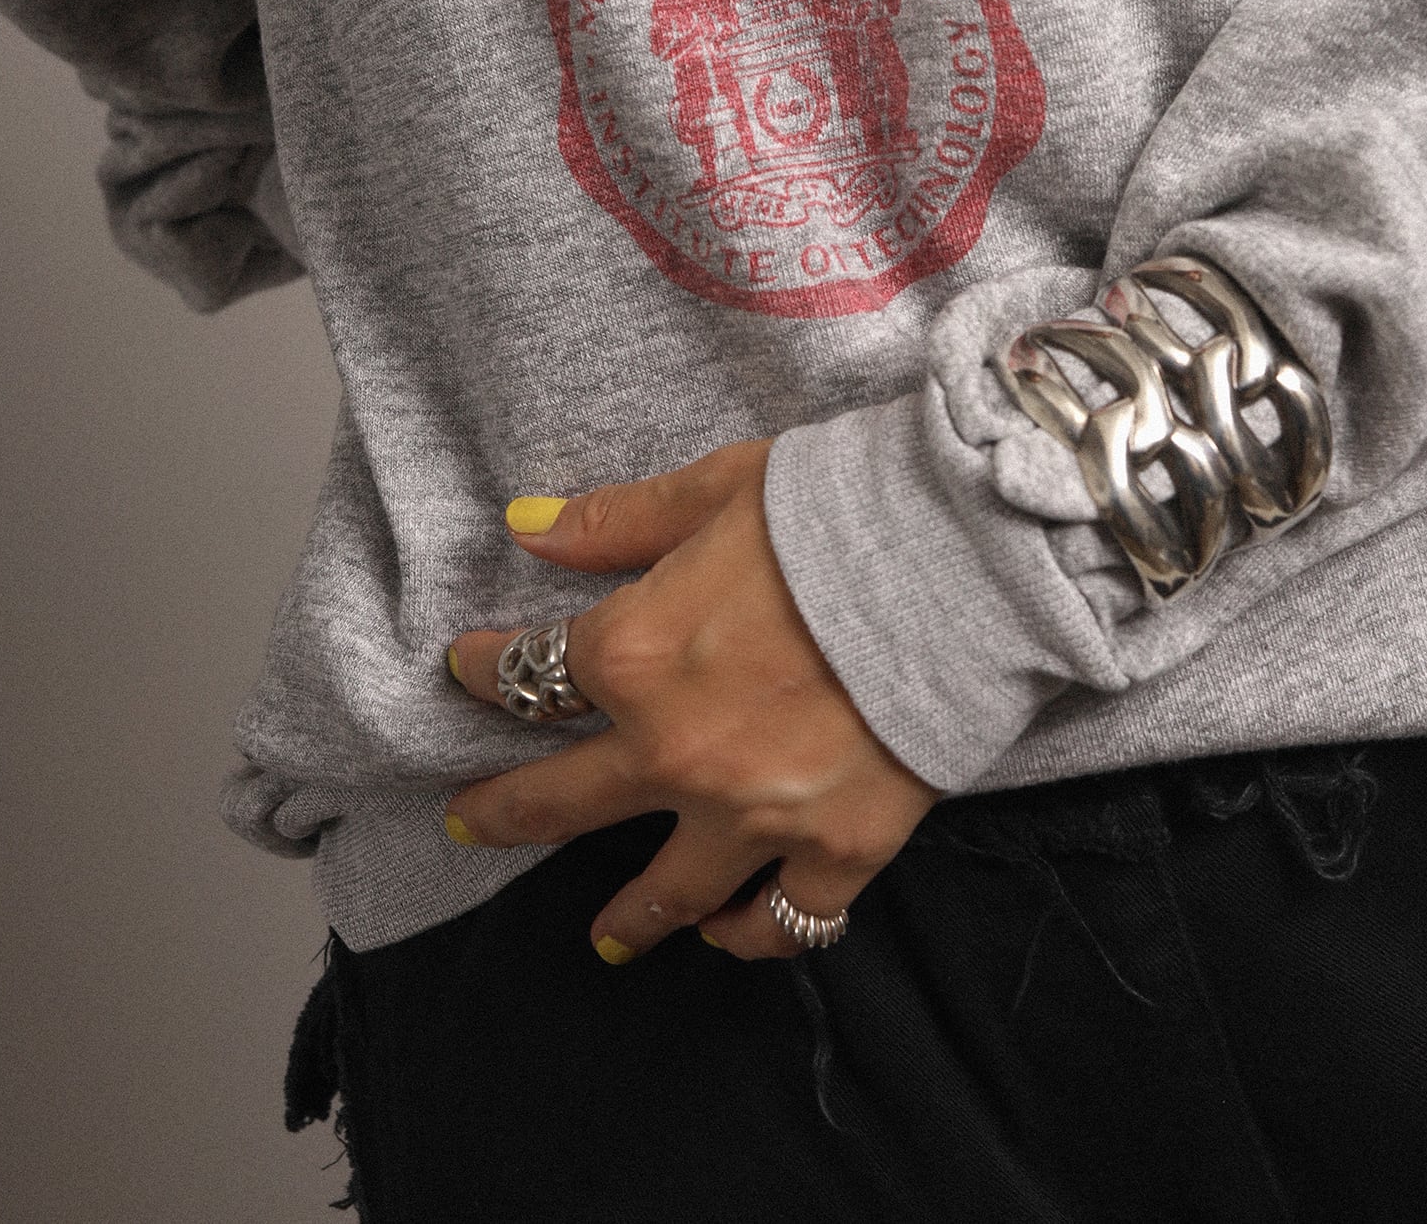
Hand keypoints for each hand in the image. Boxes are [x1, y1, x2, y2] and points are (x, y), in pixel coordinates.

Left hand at [444, 439, 940, 961]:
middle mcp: (675, 750)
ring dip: (626, 915)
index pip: (528, 672)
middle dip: (503, 810)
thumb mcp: (714, 491)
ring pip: (665, 892)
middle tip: (469, 823)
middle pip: (560, 801)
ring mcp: (755, 813)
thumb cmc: (838, 508)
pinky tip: (729, 930)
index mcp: (634, 653)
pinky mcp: (838, 847)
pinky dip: (751, 933)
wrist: (962, 558)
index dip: (484, 668)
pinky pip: (782, 921)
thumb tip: (527, 527)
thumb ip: (617, 523)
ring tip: (606, 935)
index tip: (465, 666)